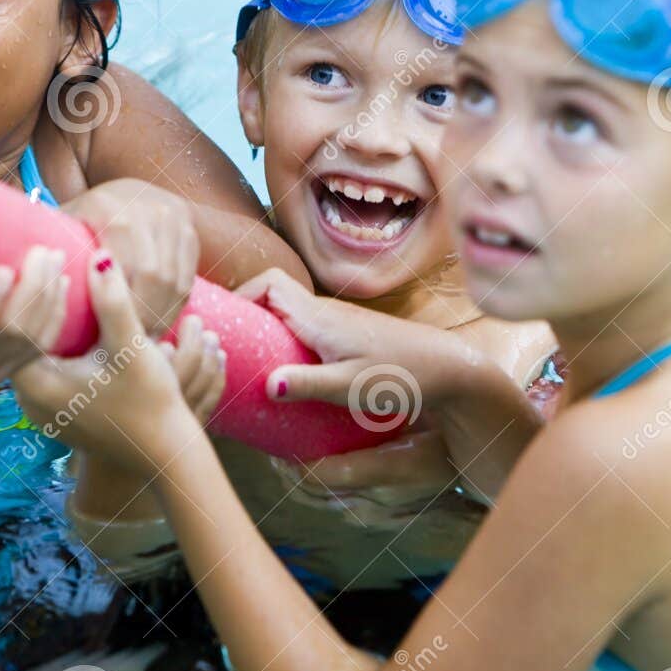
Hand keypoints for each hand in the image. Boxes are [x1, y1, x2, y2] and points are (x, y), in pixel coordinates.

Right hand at [0, 245, 69, 381]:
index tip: (5, 269)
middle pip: (8, 329)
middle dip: (33, 288)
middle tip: (43, 250)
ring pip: (31, 338)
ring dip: (50, 296)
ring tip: (56, 258)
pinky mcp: (8, 370)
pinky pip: (41, 346)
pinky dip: (56, 313)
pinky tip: (63, 284)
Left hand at [12, 253, 221, 471]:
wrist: (165, 452)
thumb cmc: (150, 402)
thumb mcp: (131, 347)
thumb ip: (113, 302)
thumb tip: (101, 257)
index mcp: (38, 386)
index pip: (20, 326)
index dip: (36, 290)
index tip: (57, 260)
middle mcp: (30, 402)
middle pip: (20, 340)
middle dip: (39, 304)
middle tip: (53, 267)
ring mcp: (42, 413)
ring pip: (33, 356)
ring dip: (48, 325)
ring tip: (64, 292)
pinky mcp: (59, 416)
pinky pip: (46, 372)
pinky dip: (56, 348)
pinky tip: (74, 327)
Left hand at [61, 178, 198, 333]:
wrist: (126, 192)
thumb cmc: (83, 220)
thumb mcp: (63, 228)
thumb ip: (50, 252)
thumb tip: (30, 288)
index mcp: (112, 210)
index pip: (125, 269)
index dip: (119, 307)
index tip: (106, 335)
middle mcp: (150, 209)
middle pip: (155, 278)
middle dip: (144, 315)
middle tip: (129, 342)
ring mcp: (175, 219)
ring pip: (176, 282)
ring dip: (161, 316)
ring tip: (143, 339)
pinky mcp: (191, 232)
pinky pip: (187, 280)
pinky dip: (174, 307)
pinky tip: (158, 323)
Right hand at [236, 267, 467, 421]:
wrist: (448, 369)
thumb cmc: (401, 376)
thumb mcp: (349, 387)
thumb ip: (307, 385)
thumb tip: (265, 385)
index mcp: (320, 317)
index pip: (269, 283)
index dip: (240, 294)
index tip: (222, 323)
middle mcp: (327, 312)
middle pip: (274, 297)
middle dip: (246, 316)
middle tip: (227, 348)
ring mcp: (340, 322)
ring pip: (290, 314)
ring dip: (267, 331)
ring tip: (250, 364)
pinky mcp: (351, 335)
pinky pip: (307, 330)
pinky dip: (289, 343)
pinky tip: (289, 374)